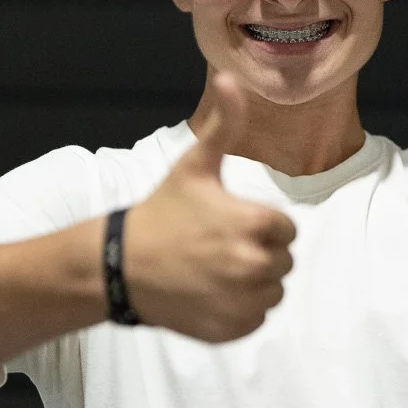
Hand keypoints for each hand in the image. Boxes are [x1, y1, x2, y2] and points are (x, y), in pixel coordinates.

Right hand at [125, 72, 296, 341]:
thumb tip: (231, 77)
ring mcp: (243, 302)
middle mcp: (255, 266)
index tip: (227, 223)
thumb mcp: (194, 166)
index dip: (260, 225)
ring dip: (251, 284)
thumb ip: (223, 125)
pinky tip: (208, 295)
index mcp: (256, 225)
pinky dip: (237, 311)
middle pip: (281, 262)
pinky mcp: (232, 330)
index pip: (286, 230)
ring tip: (213, 270)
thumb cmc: (161, 212)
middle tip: (216, 247)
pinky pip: (255, 320)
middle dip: (257, 253)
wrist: (121, 266)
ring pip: (271, 293)